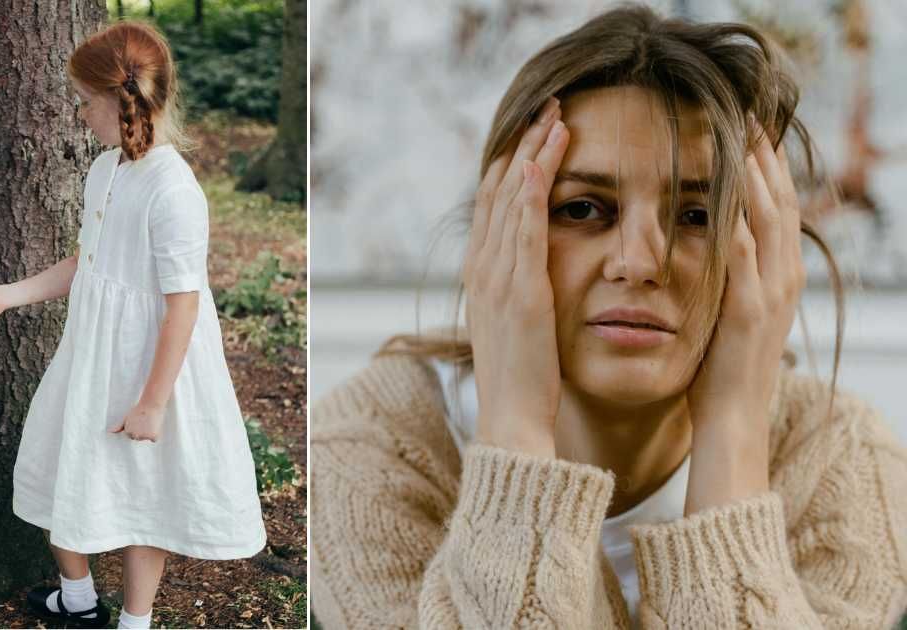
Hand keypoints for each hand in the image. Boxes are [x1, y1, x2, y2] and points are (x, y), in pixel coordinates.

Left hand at [109, 402, 165, 442]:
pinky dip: (155, 435)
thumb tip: (109, 432)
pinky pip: (154, 439)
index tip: (138, 420)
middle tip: (144, 421)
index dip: (136, 427)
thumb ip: (119, 426)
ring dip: (148, 433)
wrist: (151, 404)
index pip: (131, 435)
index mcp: (128, 432)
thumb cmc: (138, 410)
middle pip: (138, 438)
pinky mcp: (153, 436)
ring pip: (146, 438)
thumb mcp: (126, 417)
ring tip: (149, 422)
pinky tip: (154, 426)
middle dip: (141, 431)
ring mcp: (144, 436)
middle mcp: (135, 436)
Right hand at [463, 96, 568, 456]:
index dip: (515, 165)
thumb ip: (522, 296)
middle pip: (500, 190)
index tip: (537, 134)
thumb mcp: (518, 330)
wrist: (511, 421)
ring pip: (512, 199)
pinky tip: (545, 160)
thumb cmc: (522, 383)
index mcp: (484, 276)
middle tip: (548, 107)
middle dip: (525, 145)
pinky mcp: (520, 288)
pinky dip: (533, 191)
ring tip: (556, 116)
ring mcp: (498, 276)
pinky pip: (524, 228)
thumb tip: (538, 278)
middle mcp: (483, 268)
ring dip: (534, 153)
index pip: (496, 205)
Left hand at [684, 128, 803, 511]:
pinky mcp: (749, 311)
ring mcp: (771, 293)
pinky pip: (744, 256)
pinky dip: (736, 221)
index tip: (751, 130)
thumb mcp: (728, 315)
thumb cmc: (721, 372)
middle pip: (780, 203)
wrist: (731, 423)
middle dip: (766, 158)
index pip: (775, 209)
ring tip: (742, 135)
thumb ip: (726, 280)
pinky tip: (722, 193)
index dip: (766, 168)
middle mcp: (782, 278)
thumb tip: (709, 248)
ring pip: (768, 221)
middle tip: (751, 115)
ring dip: (755, 176)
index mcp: (775, 277)